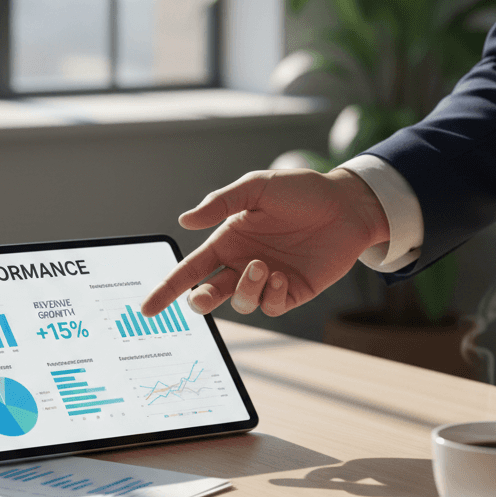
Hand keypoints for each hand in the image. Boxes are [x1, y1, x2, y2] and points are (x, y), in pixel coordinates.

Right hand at [141, 168, 389, 317]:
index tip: (147, 308)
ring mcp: (267, 280)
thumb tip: (184, 220)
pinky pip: (271, 307)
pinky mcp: (292, 292)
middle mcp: (242, 263)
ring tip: (263, 266)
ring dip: (245, 288)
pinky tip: (281, 275)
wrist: (347, 204)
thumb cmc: (301, 191)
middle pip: (208, 294)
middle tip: (203, 296)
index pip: (189, 269)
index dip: (167, 289)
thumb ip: (220, 203)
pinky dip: (271, 295)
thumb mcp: (257, 187)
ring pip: (240, 302)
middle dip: (201, 300)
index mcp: (227, 241)